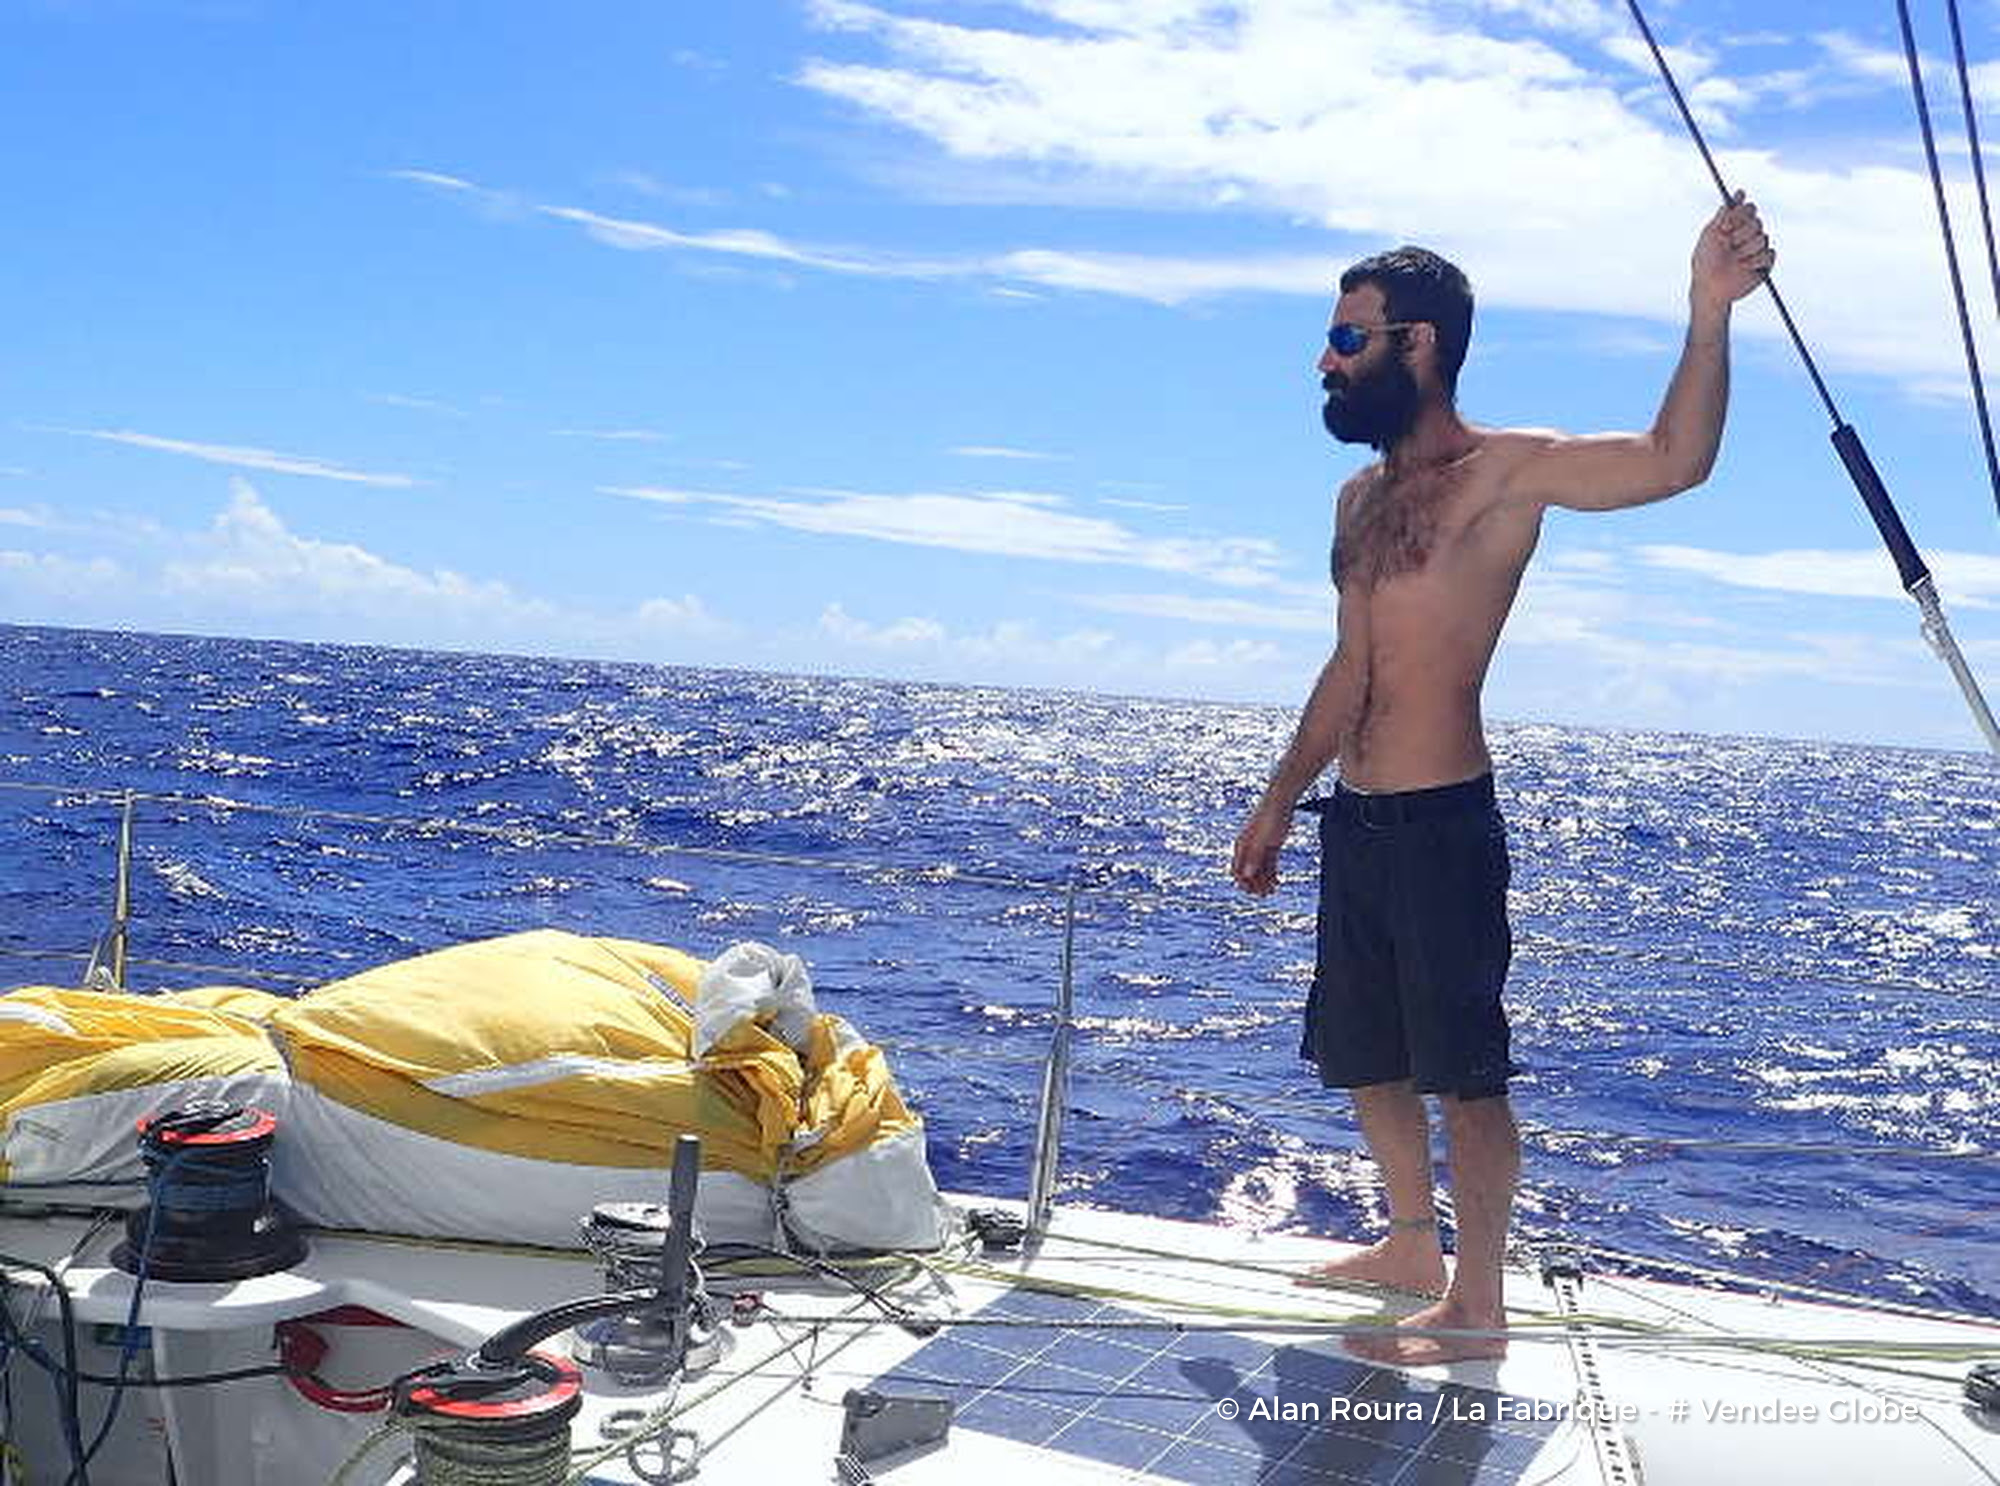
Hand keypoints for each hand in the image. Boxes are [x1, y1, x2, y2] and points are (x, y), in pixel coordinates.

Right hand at [1230, 804, 1290, 895]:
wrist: (1281, 802)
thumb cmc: (1270, 819)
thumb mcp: (1263, 841)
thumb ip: (1254, 858)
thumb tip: (1246, 875)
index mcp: (1241, 846)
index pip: (1237, 870)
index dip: (1243, 883)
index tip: (1253, 892)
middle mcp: (1248, 848)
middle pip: (1248, 872)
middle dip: (1255, 885)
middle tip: (1265, 894)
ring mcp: (1260, 847)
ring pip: (1259, 869)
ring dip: (1264, 881)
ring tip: (1272, 891)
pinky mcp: (1271, 846)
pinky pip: (1269, 864)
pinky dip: (1271, 874)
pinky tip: (1277, 882)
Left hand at [1692, 190, 1773, 307]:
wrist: (1709, 286)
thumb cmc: (1705, 261)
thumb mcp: (1711, 234)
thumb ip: (1725, 214)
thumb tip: (1739, 192)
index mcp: (1736, 225)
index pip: (1749, 209)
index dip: (1740, 215)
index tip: (1726, 226)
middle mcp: (1748, 234)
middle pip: (1757, 222)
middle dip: (1740, 235)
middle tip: (1728, 245)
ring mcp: (1757, 249)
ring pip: (1763, 239)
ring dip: (1745, 250)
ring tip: (1734, 260)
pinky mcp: (1765, 263)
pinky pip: (1769, 254)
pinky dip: (1754, 261)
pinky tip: (1743, 268)